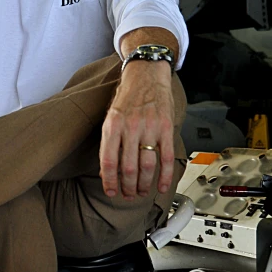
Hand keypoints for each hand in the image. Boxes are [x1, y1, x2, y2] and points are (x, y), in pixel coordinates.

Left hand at [100, 60, 174, 199]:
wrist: (146, 75)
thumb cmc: (127, 98)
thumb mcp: (110, 117)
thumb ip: (108, 142)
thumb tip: (106, 170)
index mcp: (112, 125)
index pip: (108, 160)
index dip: (109, 180)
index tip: (110, 192)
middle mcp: (130, 127)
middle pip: (128, 167)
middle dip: (127, 186)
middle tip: (127, 195)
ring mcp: (150, 128)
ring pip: (147, 166)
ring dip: (144, 184)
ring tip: (141, 192)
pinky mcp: (166, 128)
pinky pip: (166, 157)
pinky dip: (165, 176)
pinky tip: (162, 186)